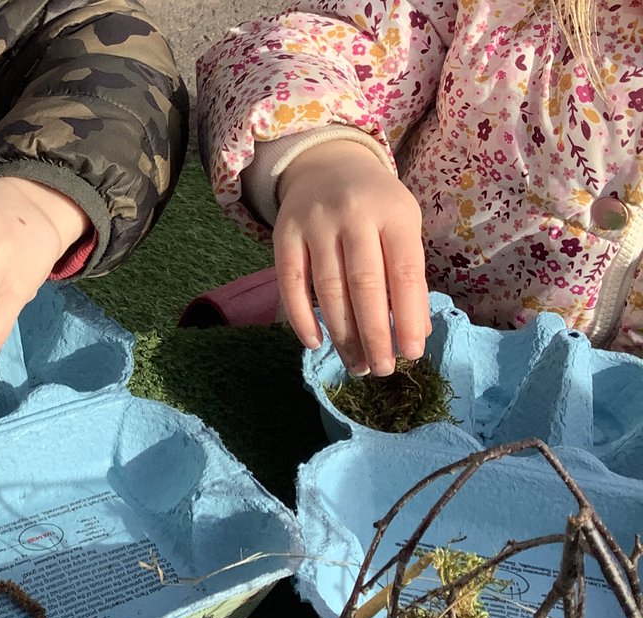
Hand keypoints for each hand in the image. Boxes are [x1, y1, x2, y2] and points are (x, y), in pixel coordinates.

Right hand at [274, 140, 429, 375]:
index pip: (404, 271)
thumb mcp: (401, 228)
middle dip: (375, 333)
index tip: (411, 354)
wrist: (327, 165)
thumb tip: (415, 333)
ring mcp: (315, 224)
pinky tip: (315, 343)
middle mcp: (354, 214)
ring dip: (343, 334)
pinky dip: (301, 317)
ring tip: (355, 366)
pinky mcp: (283, 235)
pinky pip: (290, 283)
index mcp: (394, 213)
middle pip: (365, 284)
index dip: (408, 316)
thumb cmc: (374, 207)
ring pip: (329, 289)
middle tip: (381, 370)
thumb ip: (408, 275)